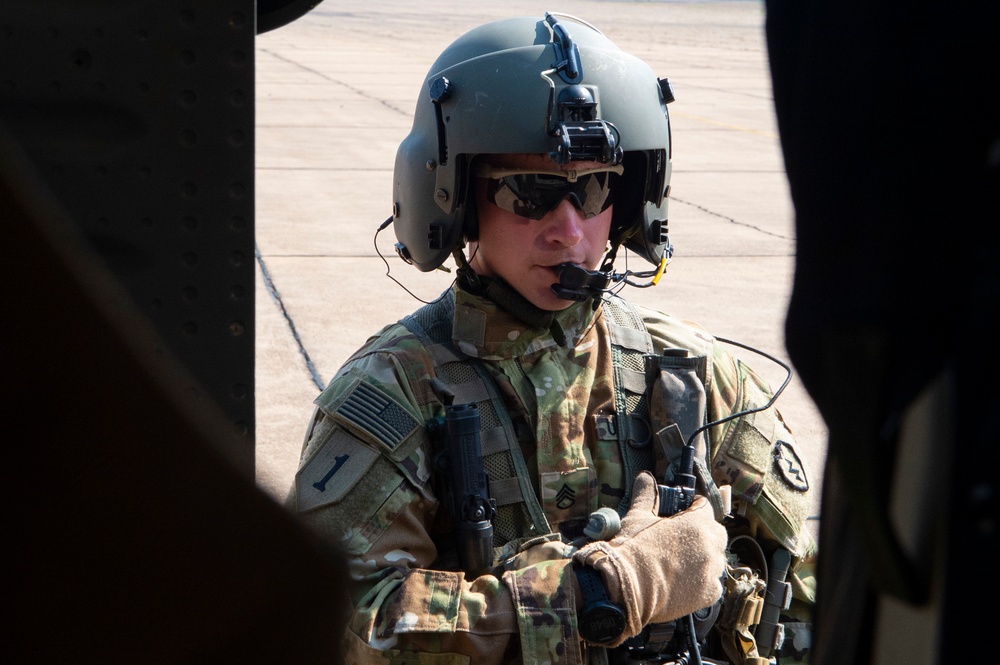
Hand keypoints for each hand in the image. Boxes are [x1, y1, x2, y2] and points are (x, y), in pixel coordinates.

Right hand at [573, 471, 726, 643]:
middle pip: (717, 532)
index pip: (705, 507)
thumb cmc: (632, 548)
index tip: (683, 512)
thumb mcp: (637, 516)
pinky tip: (685, 582)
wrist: (626, 588)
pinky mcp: (709, 594)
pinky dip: (703, 581)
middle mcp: (709, 546)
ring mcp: (711, 571)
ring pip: (716, 558)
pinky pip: (713, 583)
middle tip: (683, 537)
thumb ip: (646, 495)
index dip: (693, 507)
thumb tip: (644, 477)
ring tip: (682, 561)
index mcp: (696, 524)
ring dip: (704, 556)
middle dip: (704, 531)